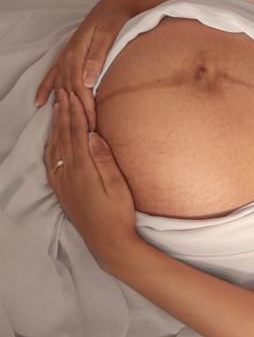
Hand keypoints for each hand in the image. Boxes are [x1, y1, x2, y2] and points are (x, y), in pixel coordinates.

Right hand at [35, 0, 133, 130]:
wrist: (111, 7)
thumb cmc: (115, 20)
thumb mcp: (108, 35)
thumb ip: (98, 57)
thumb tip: (89, 81)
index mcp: (77, 55)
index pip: (82, 89)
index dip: (87, 108)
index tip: (94, 124)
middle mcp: (68, 58)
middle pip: (71, 91)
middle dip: (79, 112)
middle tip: (87, 132)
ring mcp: (66, 57)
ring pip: (62, 86)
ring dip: (64, 105)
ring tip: (69, 124)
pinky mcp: (67, 56)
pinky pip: (52, 75)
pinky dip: (46, 89)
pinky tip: (40, 102)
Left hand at [45, 88, 137, 267]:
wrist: (108, 242)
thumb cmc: (118, 215)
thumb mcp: (118, 186)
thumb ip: (104, 160)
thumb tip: (93, 136)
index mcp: (83, 170)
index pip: (77, 134)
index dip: (75, 114)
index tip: (74, 96)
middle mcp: (68, 174)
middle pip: (63, 137)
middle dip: (62, 114)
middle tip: (62, 94)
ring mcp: (62, 182)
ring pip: (55, 147)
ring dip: (55, 126)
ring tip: (57, 109)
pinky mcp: (62, 190)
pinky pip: (52, 161)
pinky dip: (51, 144)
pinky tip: (53, 138)